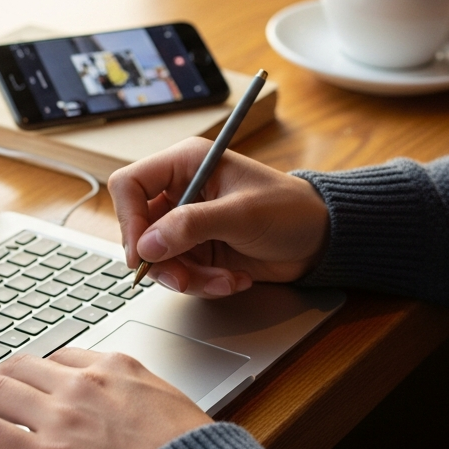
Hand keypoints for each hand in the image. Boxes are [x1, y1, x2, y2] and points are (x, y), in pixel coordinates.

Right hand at [108, 137, 329, 296]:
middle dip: (164, 261)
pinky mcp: (198, 250)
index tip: (143, 253)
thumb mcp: (241, 214)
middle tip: (185, 280)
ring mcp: (188, 224)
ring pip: (159, 259)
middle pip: (140, 230)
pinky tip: (234, 279)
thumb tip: (148, 245)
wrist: (319, 239)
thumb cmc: (289, 210)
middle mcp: (181, 191)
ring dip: (190, 278)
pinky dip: (204, 284)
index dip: (130, 220)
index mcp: (186, 163)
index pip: (130, 185)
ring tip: (225, 280)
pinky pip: (181, 274)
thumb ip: (191, 226)